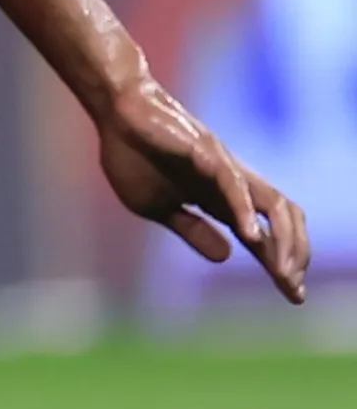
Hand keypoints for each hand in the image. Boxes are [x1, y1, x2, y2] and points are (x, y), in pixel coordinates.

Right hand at [94, 74, 310, 303]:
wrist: (114, 113)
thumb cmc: (132, 154)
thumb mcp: (158, 207)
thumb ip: (192, 229)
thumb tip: (226, 257)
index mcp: (220, 199)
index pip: (263, 236)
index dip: (280, 265)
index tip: (294, 295)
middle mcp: (233, 184)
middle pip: (284, 221)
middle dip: (294, 255)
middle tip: (293, 288)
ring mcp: (225, 167)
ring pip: (274, 203)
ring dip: (284, 240)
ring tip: (282, 271)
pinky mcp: (208, 154)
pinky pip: (234, 186)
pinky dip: (246, 212)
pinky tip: (251, 237)